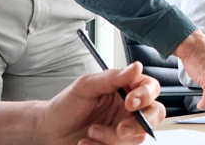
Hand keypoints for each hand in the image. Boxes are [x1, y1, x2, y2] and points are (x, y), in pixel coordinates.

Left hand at [35, 62, 164, 144]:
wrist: (50, 130)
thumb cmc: (66, 105)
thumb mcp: (86, 86)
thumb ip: (113, 77)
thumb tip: (136, 67)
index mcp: (125, 89)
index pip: (150, 88)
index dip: (146, 95)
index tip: (130, 101)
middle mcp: (129, 109)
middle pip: (154, 114)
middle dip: (138, 124)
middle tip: (120, 129)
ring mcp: (124, 128)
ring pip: (136, 137)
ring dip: (111, 138)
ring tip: (91, 132)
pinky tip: (87, 142)